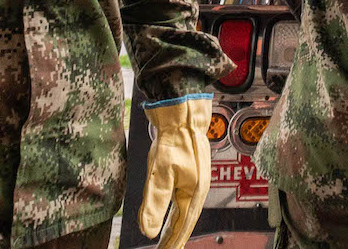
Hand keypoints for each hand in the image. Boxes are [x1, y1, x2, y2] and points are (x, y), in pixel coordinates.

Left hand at [139, 96, 213, 248]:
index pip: (181, 226)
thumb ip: (154, 205)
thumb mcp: (159, 174)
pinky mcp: (192, 172)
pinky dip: (179, 211)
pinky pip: (186, 199)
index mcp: (194, 193)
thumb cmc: (173, 140)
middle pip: (186, 221)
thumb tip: (148, 232)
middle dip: (175, 238)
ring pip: (186, 211)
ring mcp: (197, 180)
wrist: (183, 112)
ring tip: (167, 238)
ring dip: (177, 226)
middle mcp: (199, 189)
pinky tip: (173, 211)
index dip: (171, 242)